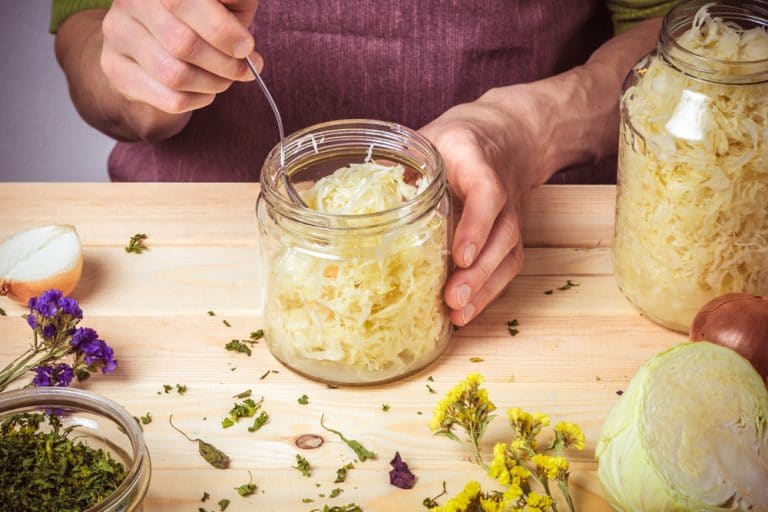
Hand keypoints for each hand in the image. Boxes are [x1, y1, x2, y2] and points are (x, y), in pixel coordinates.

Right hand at [101, 0, 260, 114]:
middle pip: (183, 43)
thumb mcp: (223, 3)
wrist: (153, 41)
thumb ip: (233, 7)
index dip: (223, 30)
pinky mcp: (115, 68)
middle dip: (225, 63)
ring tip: (226, 79)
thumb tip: (243, 44)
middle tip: (244, 69)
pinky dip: (198, 99)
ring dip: (213, 83)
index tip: (246, 47)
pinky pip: (169, 98)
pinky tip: (205, 91)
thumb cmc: (200, 18)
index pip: (185, 2)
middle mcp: (130, 1)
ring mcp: (118, 34)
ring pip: (175, 74)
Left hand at [420, 92, 543, 325]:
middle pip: (502, 233)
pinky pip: (507, 265)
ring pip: (509, 254)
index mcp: (477, 161)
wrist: (511, 135)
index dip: (476, 224)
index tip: (460, 255)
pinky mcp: (511, 234)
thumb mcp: (431, 138)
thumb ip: (401, 164)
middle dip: (479, 271)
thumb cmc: (462, 139)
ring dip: (485, 288)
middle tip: (452, 298)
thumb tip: (360, 190)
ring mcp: (512, 214)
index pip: (487, 193)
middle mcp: (504, 190)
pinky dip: (489, 291)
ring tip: (458, 313)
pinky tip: (466, 311)